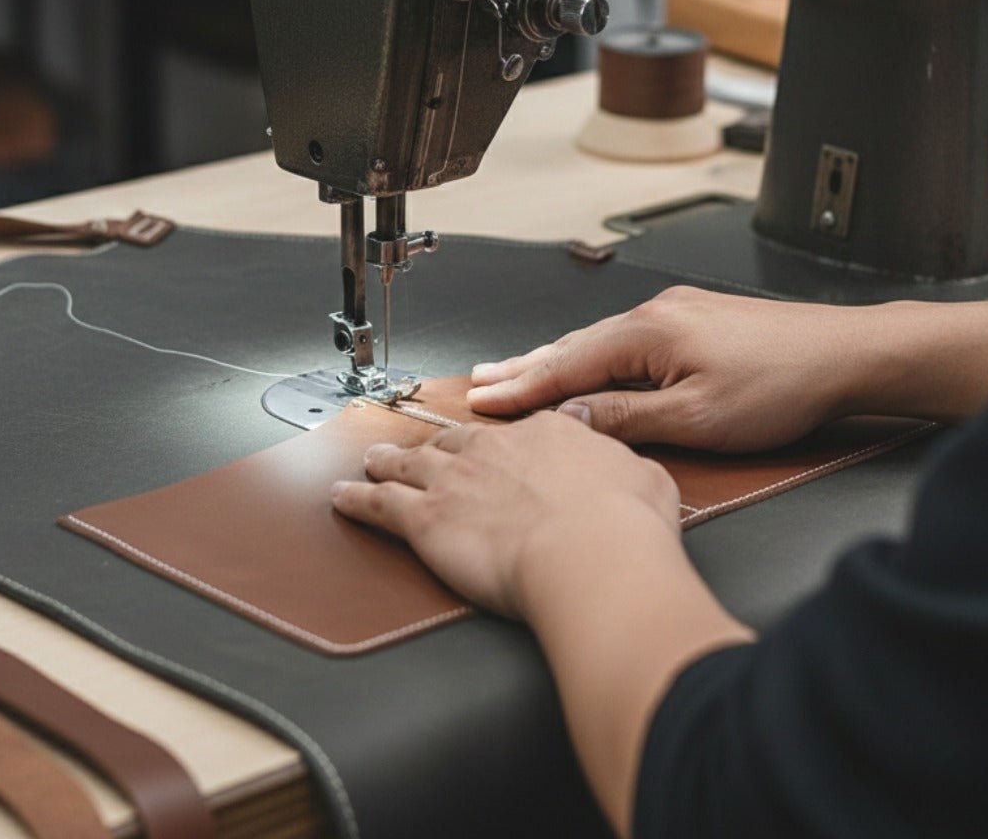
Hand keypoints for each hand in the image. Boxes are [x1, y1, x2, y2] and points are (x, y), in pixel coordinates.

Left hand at [331, 410, 679, 618]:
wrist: (591, 556)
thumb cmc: (623, 527)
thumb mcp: (644, 477)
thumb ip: (621, 461)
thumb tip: (620, 457)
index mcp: (546, 433)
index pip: (514, 432)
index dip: (502, 445)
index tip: (497, 452)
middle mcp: (494, 448)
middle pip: (454, 442)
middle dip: (436, 447)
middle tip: (424, 452)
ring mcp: (454, 479)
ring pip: (409, 463)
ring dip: (387, 461)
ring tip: (373, 460)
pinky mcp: (425, 518)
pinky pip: (378, 504)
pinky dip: (356, 499)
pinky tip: (342, 497)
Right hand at [467, 288, 987, 451]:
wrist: (847, 354)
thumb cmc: (783, 386)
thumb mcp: (697, 419)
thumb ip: (625, 418)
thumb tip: (570, 418)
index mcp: (647, 334)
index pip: (565, 364)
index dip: (520, 386)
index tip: (481, 400)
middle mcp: (653, 313)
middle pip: (571, 344)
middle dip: (522, 366)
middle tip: (478, 382)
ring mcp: (673, 312)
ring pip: (596, 339)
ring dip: (553, 359)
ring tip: (514, 372)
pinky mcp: (691, 319)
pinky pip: (622, 337)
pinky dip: (590, 354)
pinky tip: (581, 364)